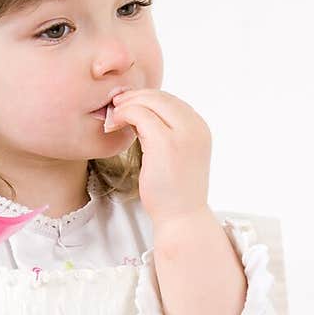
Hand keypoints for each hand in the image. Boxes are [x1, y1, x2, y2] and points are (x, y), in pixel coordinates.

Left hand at [106, 88, 211, 224]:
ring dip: (127, 105)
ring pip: (149, 101)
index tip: (128, 107)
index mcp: (200, 128)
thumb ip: (167, 132)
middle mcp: (195, 126)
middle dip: (135, 97)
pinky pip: (139, 114)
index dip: (147, 99)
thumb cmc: (174, 192)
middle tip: (116, 107)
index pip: (171, 100)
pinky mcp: (165, 142)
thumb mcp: (176, 155)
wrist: (182, 218)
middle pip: (160, 96)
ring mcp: (182, 134)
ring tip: (113, 117)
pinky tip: (114, 125)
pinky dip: (123, 114)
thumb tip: (142, 113)